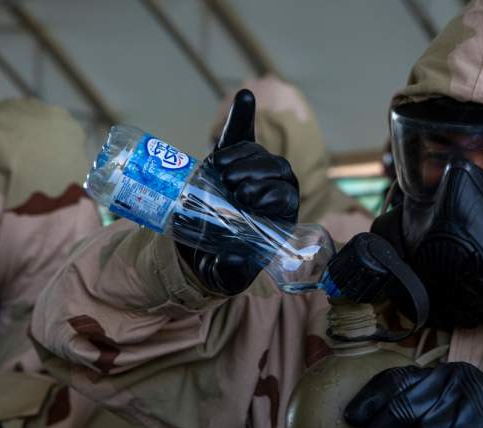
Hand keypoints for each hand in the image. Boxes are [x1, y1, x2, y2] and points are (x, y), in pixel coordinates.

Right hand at [177, 89, 299, 294]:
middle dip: (255, 171)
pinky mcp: (229, 160)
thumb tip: (238, 259)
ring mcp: (251, 173)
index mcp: (279, 218)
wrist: (196, 250)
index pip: (286, 196)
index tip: (246, 197)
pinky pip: (239, 134)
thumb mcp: (225, 275)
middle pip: (275, 169)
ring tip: (220, 168)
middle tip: (230, 183)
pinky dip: (241, 115)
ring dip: (241, 155)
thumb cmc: (219, 264)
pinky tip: (245, 96)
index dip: (270, 193)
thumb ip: (231, 272)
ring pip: (257, 153)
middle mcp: (270, 191)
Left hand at [344, 362, 482, 427]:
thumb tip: (375, 408)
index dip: (369, 397)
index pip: (396, 378)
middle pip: (401, 411)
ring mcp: (464, 411)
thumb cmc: (481, 415)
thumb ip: (422, 392)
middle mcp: (453, 386)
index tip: (350, 416)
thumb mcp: (455, 391)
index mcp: (444, 372)